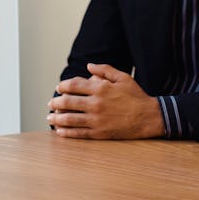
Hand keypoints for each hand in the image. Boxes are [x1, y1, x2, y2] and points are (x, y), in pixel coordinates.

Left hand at [46, 63, 164, 139]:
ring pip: (70, 119)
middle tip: (50, 103)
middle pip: (68, 102)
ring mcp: (96, 120)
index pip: (74, 85)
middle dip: (55, 102)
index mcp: (100, 88)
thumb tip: (88, 66)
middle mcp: (96, 104)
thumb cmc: (136, 96)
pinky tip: (60, 132)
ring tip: (50, 118)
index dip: (63, 86)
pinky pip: (78, 133)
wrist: (148, 117)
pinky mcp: (99, 133)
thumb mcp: (122, 77)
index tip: (59, 88)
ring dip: (56, 119)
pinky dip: (66, 133)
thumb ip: (104, 70)